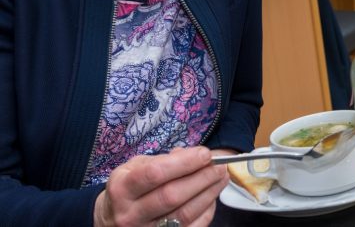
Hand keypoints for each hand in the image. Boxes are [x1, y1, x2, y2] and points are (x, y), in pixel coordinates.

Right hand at [94, 146, 228, 226]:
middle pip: (172, 196)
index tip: (205, 154)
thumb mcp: (135, 168)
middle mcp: (130, 214)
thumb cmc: (129, 189)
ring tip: (222, 177)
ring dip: (209, 193)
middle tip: (220, 166)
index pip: (155, 174)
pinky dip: (206, 211)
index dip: (184, 163)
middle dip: (202, 178)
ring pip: (184, 214)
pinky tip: (212, 196)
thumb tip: (192, 155)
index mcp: (122, 188)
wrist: (113, 220)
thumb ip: (163, 160)